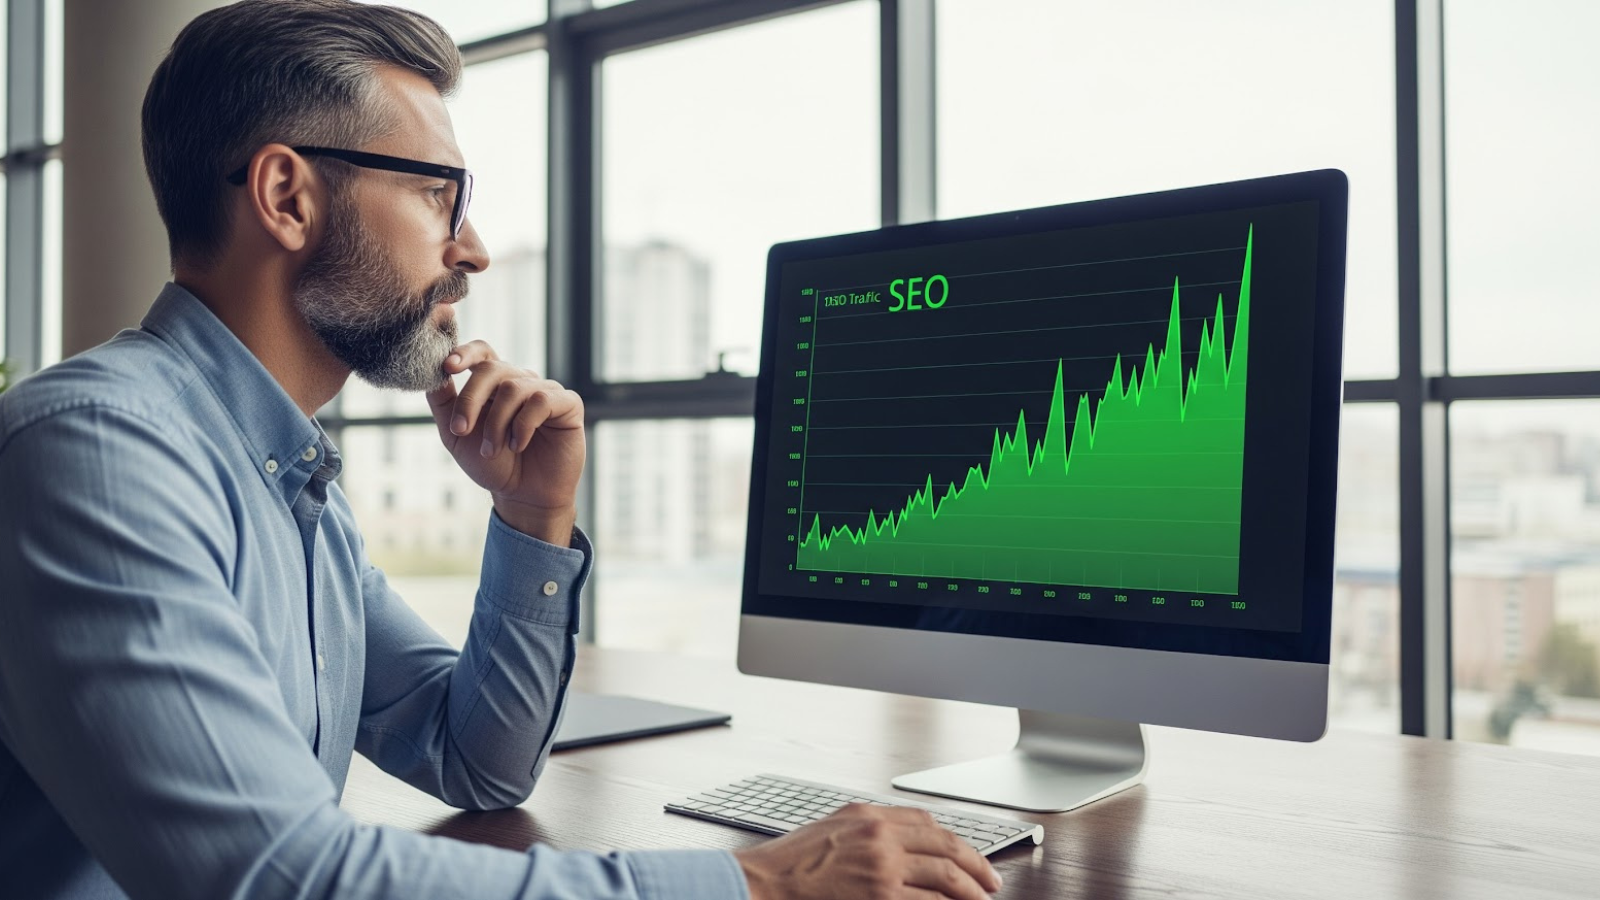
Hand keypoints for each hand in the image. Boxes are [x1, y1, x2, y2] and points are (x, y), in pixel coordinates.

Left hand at [425, 341, 584, 545]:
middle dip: (471, 399)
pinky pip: (542, 401)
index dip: (465, 352)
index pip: (482, 352)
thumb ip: (443, 403)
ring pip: (514, 388)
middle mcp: (521, 382)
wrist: (523, 497)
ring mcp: (546, 391)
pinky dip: (523, 425)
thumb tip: (432, 372)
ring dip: (496, 423)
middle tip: (461, 430)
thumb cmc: (493, 465)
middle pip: (493, 368)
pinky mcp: (568, 405)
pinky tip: (519, 445)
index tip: (448, 367)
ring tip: (492, 450)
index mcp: (495, 384)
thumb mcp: (457, 435)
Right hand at [733, 804, 1001, 899]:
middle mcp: (880, 837)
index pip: (928, 823)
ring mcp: (882, 869)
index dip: (956, 841)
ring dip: (971, 892)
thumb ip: (867, 828)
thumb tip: (901, 836)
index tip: (968, 856)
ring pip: (946, 878)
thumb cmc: (788, 863)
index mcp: (869, 816)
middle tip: (991, 882)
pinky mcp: (880, 898)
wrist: (763, 884)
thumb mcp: (831, 827)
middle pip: (946, 848)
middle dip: (977, 866)